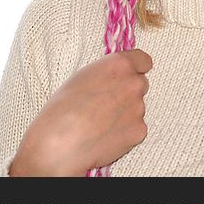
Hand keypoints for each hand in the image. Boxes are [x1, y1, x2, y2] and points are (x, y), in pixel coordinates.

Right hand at [9, 48, 151, 176]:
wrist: (60, 142)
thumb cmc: (63, 108)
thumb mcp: (83, 76)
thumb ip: (107, 73)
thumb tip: (115, 78)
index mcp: (119, 65)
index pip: (143, 61)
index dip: (136, 69)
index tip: (129, 76)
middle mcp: (133, 84)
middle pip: (140, 84)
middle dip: (128, 92)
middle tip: (107, 104)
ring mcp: (139, 108)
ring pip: (136, 108)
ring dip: (125, 114)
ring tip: (100, 123)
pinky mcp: (139, 131)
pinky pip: (136, 129)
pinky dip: (125, 133)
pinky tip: (105, 136)